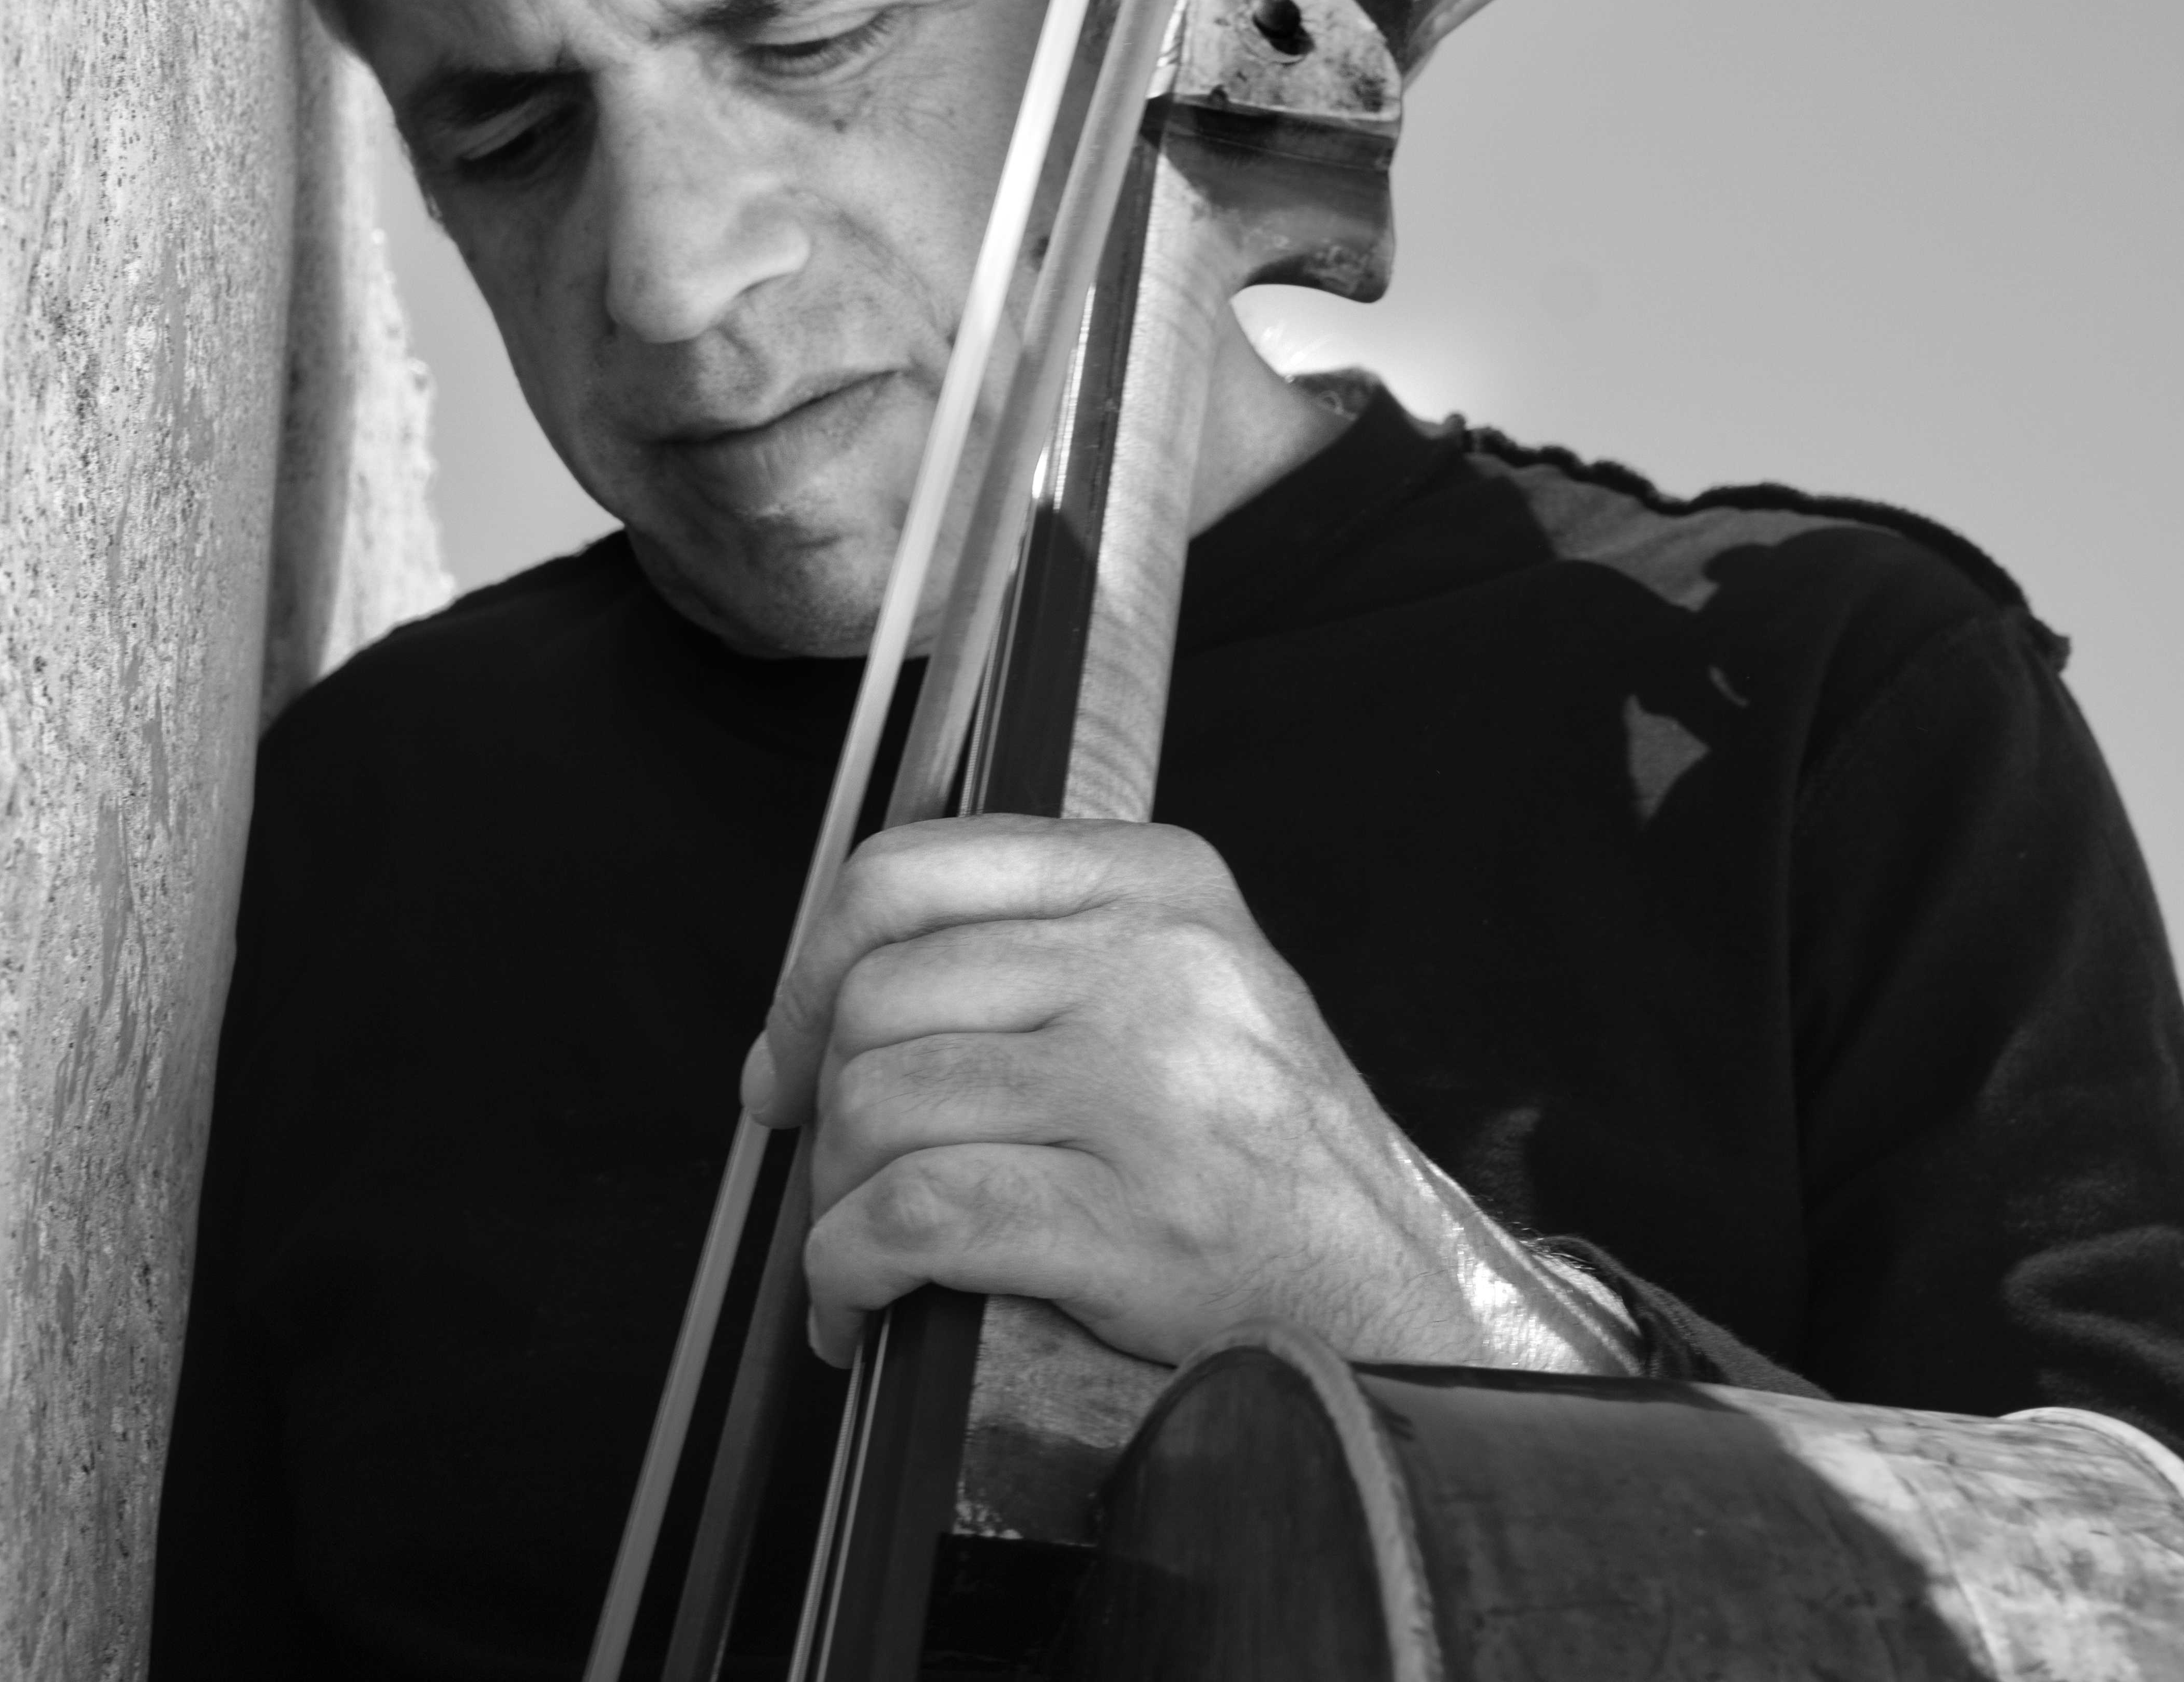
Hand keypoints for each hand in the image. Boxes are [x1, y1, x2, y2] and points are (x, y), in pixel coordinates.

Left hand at [743, 814, 1634, 1372]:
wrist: (1397, 1288)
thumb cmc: (1262, 1149)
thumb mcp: (1185, 983)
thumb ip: (1039, 946)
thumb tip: (831, 992)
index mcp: (1157, 880)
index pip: (908, 873)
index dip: (809, 969)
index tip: (786, 1056)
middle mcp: (1155, 962)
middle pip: (877, 999)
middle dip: (820, 1107)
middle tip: (832, 1181)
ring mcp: (1147, 1087)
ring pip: (882, 1106)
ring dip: (832, 1203)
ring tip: (856, 1254)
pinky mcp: (1132, 1215)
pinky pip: (915, 1217)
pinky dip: (847, 1272)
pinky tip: (859, 1310)